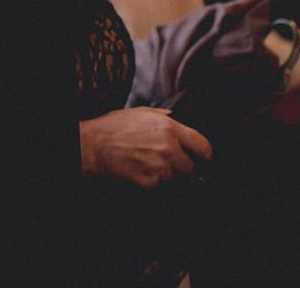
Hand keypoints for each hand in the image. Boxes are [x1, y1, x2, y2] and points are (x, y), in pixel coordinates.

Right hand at [78, 107, 212, 188]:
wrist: (94, 146)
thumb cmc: (114, 128)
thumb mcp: (140, 113)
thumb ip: (163, 116)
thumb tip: (175, 118)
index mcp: (170, 129)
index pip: (203, 146)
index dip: (205, 154)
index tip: (203, 159)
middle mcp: (169, 148)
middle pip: (190, 166)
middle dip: (181, 165)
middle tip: (165, 160)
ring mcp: (160, 167)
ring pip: (175, 178)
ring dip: (166, 174)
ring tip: (148, 164)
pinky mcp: (150, 182)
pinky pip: (161, 186)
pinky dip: (153, 181)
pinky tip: (140, 170)